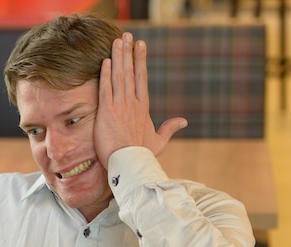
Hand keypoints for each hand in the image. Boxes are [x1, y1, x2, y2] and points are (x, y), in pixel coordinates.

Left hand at [94, 32, 187, 168]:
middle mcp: (132, 104)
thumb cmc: (143, 156)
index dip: (140, 61)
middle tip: (128, 35)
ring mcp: (120, 107)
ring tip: (118, 41)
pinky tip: (106, 61)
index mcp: (143, 108)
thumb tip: (184, 121)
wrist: (131, 166)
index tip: (140, 46)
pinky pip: (106, 89)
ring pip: (119, 76)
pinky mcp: (107, 113)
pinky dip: (106, 75)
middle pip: (130, 72)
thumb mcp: (159, 141)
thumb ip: (169, 129)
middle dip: (129, 52)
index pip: (142, 79)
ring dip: (118, 57)